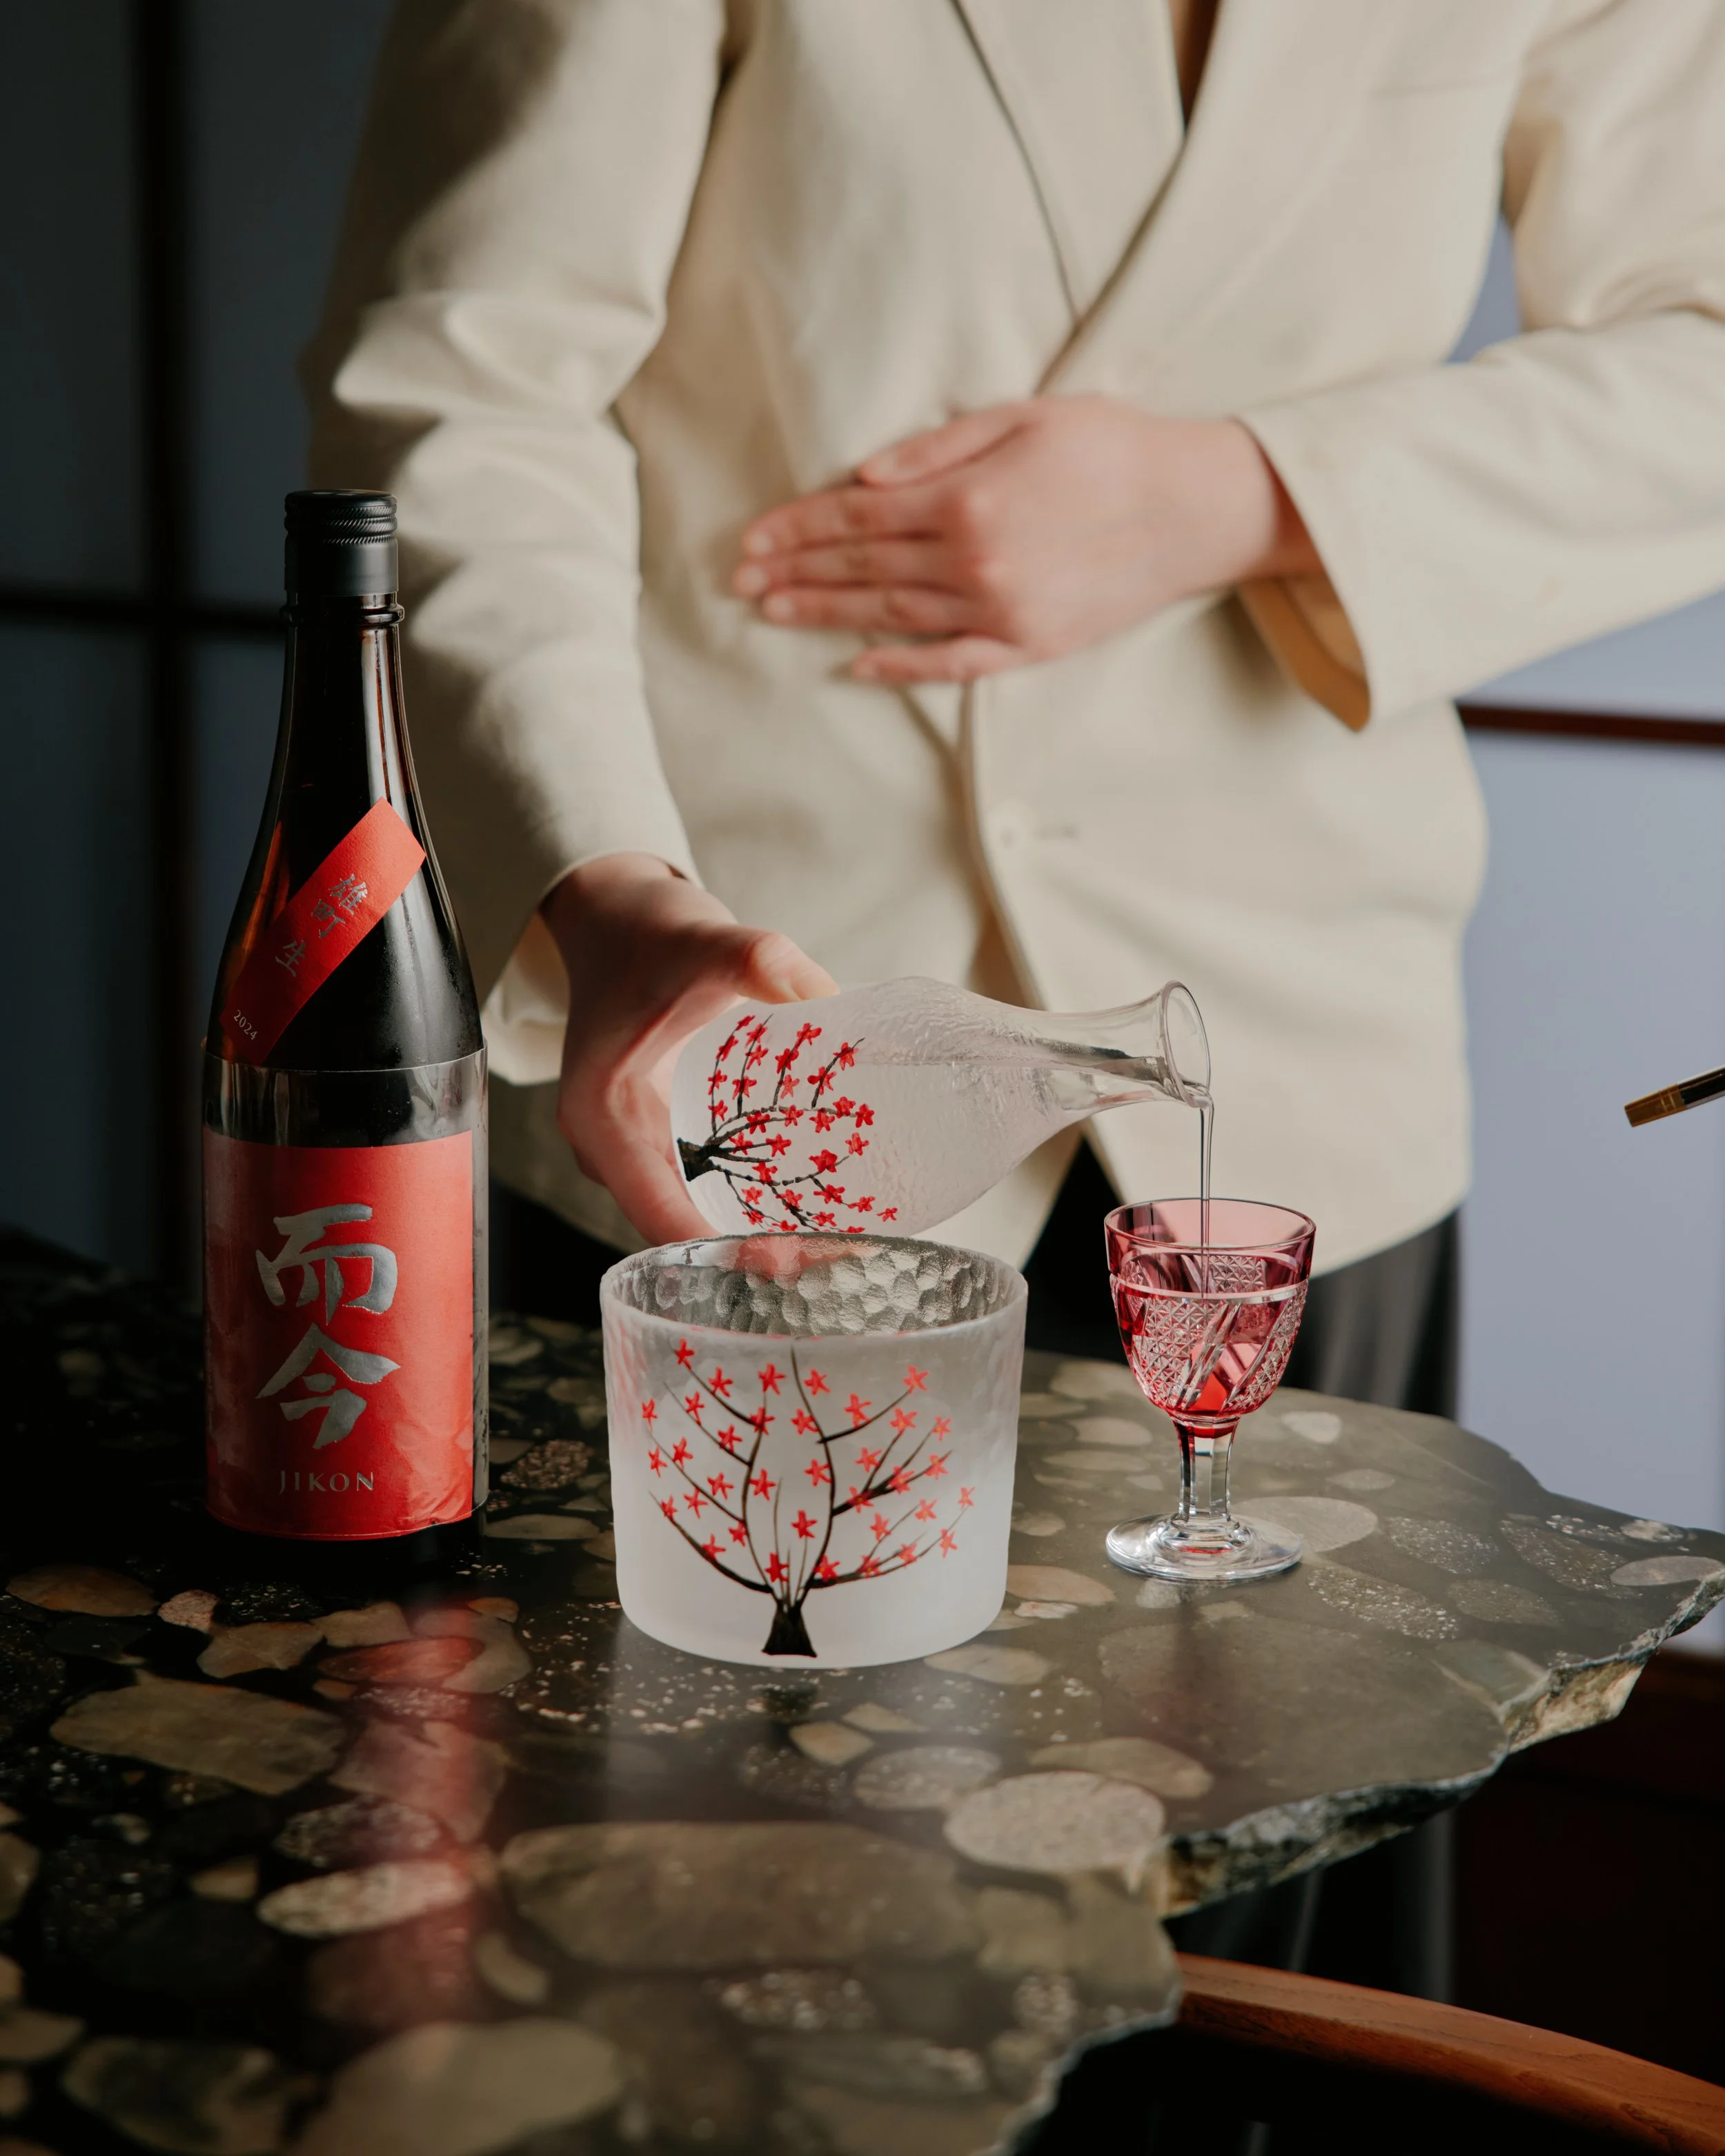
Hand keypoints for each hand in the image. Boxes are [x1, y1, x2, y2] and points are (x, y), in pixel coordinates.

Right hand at [543, 854, 835, 1242]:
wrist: (615, 912)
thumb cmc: (648, 933)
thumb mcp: (703, 942)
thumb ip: (757, 959)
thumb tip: (821, 990)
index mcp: (601, 1120)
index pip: (661, 1217)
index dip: (725, 1248)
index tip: (791, 1261)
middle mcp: (607, 1145)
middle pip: (679, 1226)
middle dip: (750, 1249)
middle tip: (831, 1258)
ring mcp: (629, 1142)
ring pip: (690, 1209)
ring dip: (750, 1229)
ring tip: (829, 1243)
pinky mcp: (652, 1130)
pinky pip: (697, 1181)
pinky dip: (743, 1197)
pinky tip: (802, 1202)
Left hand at [733, 396, 1316, 683]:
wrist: (1196, 509)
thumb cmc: (1112, 448)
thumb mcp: (1024, 417)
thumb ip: (938, 449)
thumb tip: (864, 479)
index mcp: (966, 499)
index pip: (857, 518)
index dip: (797, 528)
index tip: (753, 538)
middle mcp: (974, 563)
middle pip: (862, 570)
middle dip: (795, 573)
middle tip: (740, 581)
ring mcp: (999, 612)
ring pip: (890, 616)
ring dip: (826, 616)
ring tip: (775, 612)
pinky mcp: (1027, 646)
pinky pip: (948, 663)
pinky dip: (898, 666)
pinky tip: (855, 665)